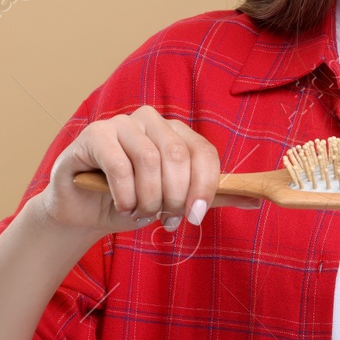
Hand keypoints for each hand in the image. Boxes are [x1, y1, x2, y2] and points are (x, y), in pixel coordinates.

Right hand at [35, 105, 260, 238]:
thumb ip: (211, 198)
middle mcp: (152, 121)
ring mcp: (122, 123)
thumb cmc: (131, 202)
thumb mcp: (176, 203)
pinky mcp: (95, 134)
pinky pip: (119, 164)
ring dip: (148, 198)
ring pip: (150, 160)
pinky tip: (121, 206)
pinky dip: (125, 193)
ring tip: (140, 212)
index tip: (196, 217)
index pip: (203, 152)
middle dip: (175, 196)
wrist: (83, 211)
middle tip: (165, 218)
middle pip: (178, 156)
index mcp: (176, 132)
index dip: (205, 187)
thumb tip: (256, 201)